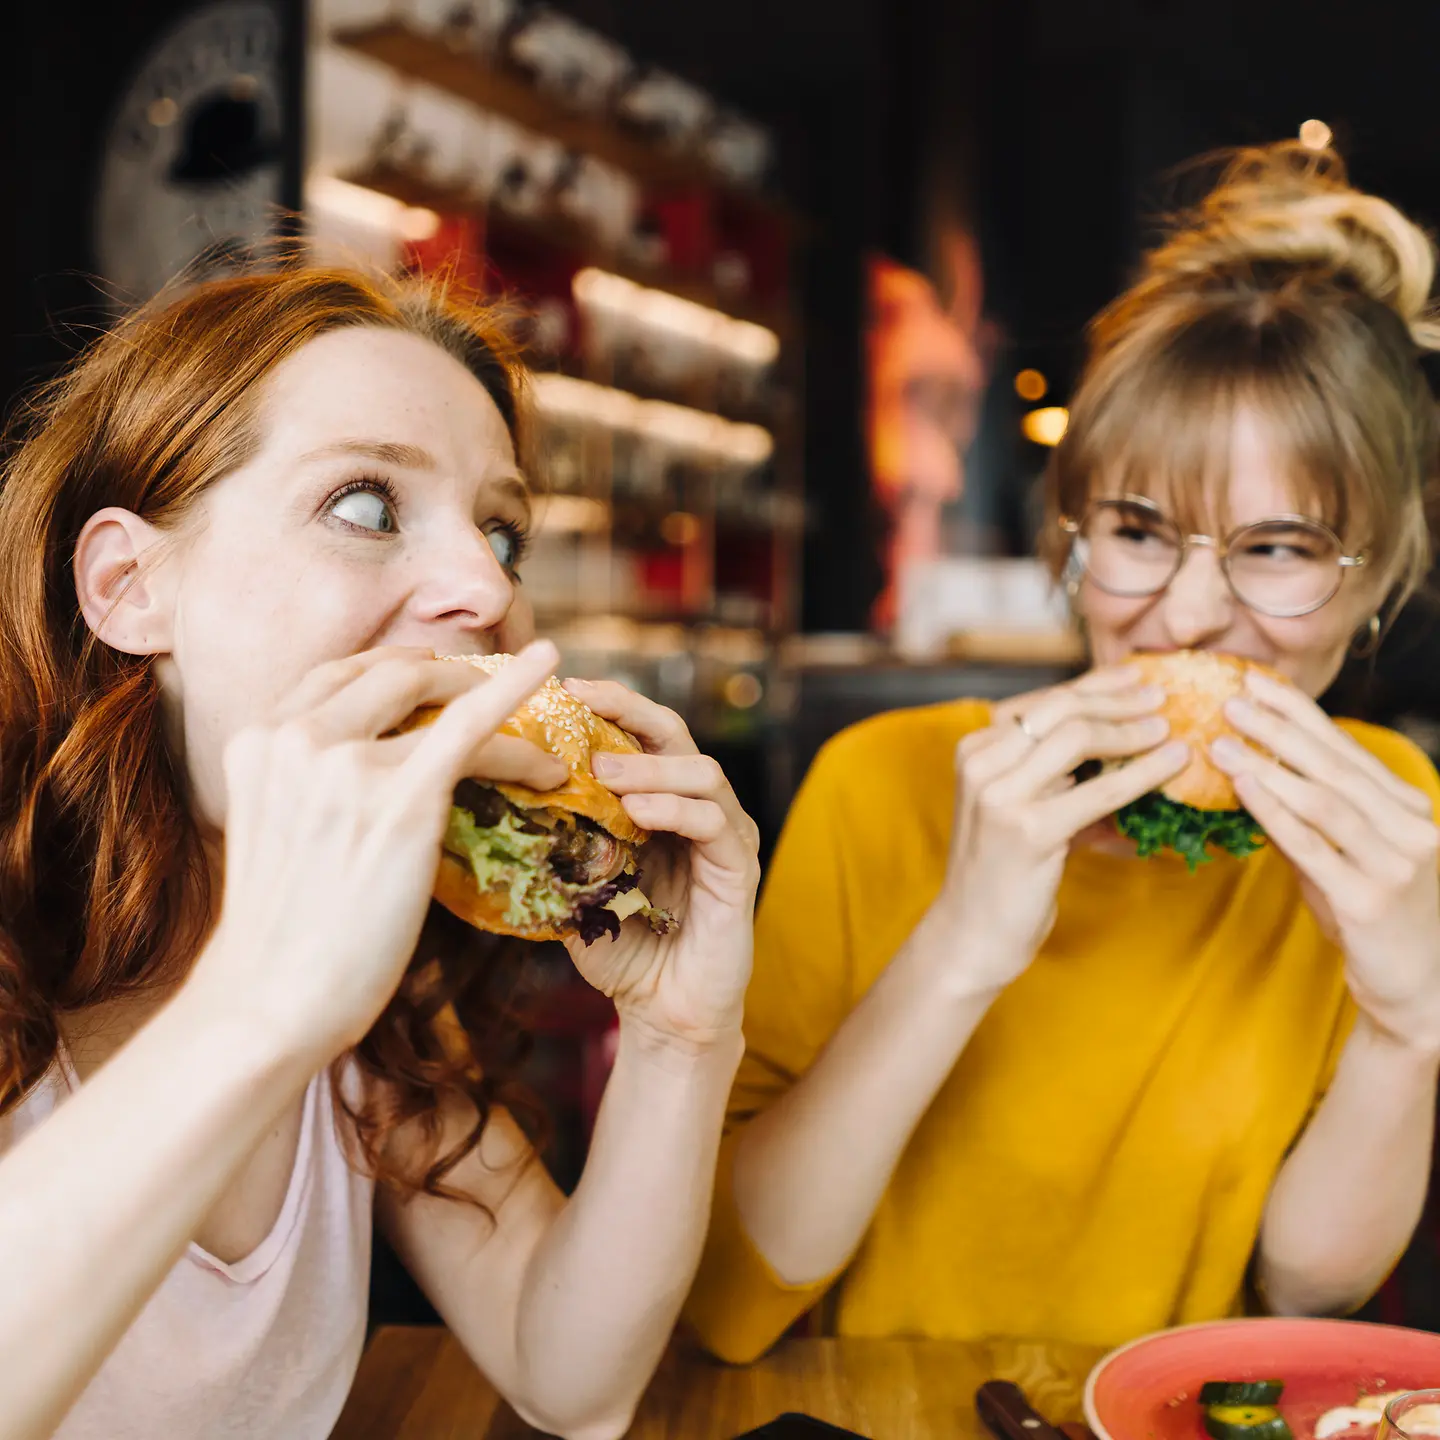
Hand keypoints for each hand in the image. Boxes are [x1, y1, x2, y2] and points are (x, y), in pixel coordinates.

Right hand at [191, 643, 565, 1062]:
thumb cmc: (281, 935)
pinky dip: (516, 693)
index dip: (394, 669)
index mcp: (258, 738)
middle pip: (390, 673)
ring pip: (440, 700)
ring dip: (495, 698)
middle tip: (489, 691)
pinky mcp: (401, 798)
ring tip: (538, 718)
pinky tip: (548, 665)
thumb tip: (365, 774)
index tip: (431, 676)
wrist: (270, 1000)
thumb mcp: (273, 829)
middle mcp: (295, 736)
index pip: (338, 675)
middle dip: (447, 676)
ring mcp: (346, 763)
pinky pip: (472, 727)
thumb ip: (308, 784)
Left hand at [557, 679, 760, 1052]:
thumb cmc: (622, 950)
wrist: (664, 1016)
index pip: (642, 735)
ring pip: (701, 771)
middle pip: (675, 733)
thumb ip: (554, 848)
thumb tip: (491, 809)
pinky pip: (714, 823)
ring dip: (647, 766)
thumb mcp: (575, 889)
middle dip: (628, 712)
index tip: (563, 689)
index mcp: (662, 804)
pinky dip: (675, 809)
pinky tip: (637, 814)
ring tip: (599, 773)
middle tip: (580, 704)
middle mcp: (699, 809)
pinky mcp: (740, 870)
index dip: (609, 706)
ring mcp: (726, 836)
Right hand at [937, 665, 1188, 991]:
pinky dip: (1144, 772)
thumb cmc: (1003, 873)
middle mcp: (980, 762)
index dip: (1097, 684)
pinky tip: (1173, 763)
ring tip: (1170, 729)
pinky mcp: (1029, 830)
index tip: (1138, 677)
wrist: (971, 934)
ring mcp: (1000, 795)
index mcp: (975, 748)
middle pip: (1063, 709)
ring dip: (1133, 729)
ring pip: (1078, 736)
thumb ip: (1059, 775)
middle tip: (1164, 697)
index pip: (1045, 700)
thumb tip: (1128, 740)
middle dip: (1119, 699)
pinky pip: (1100, 790)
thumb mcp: (1022, 808)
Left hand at [1211, 669, 1439, 1050]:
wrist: (1420, 989)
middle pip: (1334, 765)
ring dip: (1269, 764)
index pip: (1346, 749)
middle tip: (1232, 699)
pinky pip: (1312, 845)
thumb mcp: (1344, 858)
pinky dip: (1275, 811)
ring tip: (1223, 740)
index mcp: (1406, 807)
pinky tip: (1243, 788)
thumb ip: (1308, 821)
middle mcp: (1408, 826)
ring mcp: (1393, 862)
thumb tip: (1255, 779)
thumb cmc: (1376, 919)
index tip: (1259, 684)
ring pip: (1323, 800)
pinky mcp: (1368, 897)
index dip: (1301, 713)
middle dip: (1280, 727)